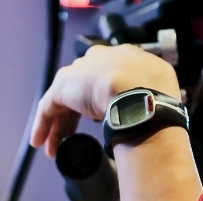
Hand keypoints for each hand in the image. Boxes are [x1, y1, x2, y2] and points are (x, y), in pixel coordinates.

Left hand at [31, 44, 180, 157]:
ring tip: (57, 147)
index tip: (103, 113)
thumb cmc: (156, 87)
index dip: (104, 94)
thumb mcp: (160, 79)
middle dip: (78, 112)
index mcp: (123, 55)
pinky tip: (41, 142)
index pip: (107, 74)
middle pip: (83, 87)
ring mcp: (79, 72)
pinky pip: (49, 108)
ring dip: (61, 124)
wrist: (138, 88)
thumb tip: (152, 98)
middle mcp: (98, 58)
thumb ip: (151, 84)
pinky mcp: (62, 87)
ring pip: (65, 100)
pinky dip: (44, 126)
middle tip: (77, 134)